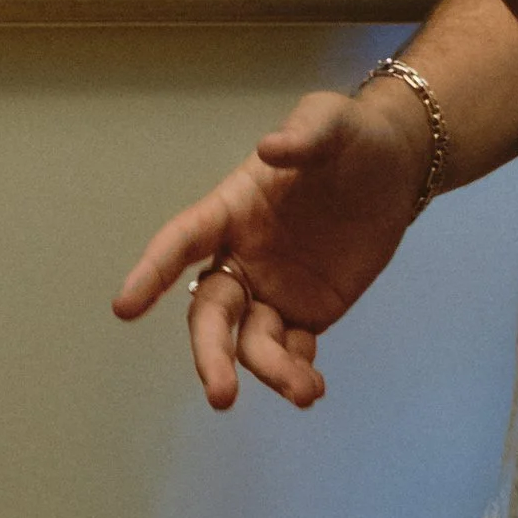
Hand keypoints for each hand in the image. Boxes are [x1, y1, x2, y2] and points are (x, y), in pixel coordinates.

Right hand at [111, 80, 431, 410]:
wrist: (393, 168)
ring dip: (267, 370)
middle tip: (222, 395)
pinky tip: (312, 387)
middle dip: (210, 353)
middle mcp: (240, 257)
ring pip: (250, 341)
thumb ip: (303, 136)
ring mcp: (271, 290)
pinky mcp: (307, 313)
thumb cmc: (348, 137)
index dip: (152, 272)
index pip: (182, 241)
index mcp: (231, 210)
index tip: (124, 308)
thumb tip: (269, 149)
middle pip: (211, 312)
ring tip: (304, 392)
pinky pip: (291, 351)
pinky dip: (296, 373)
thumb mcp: (329, 122)